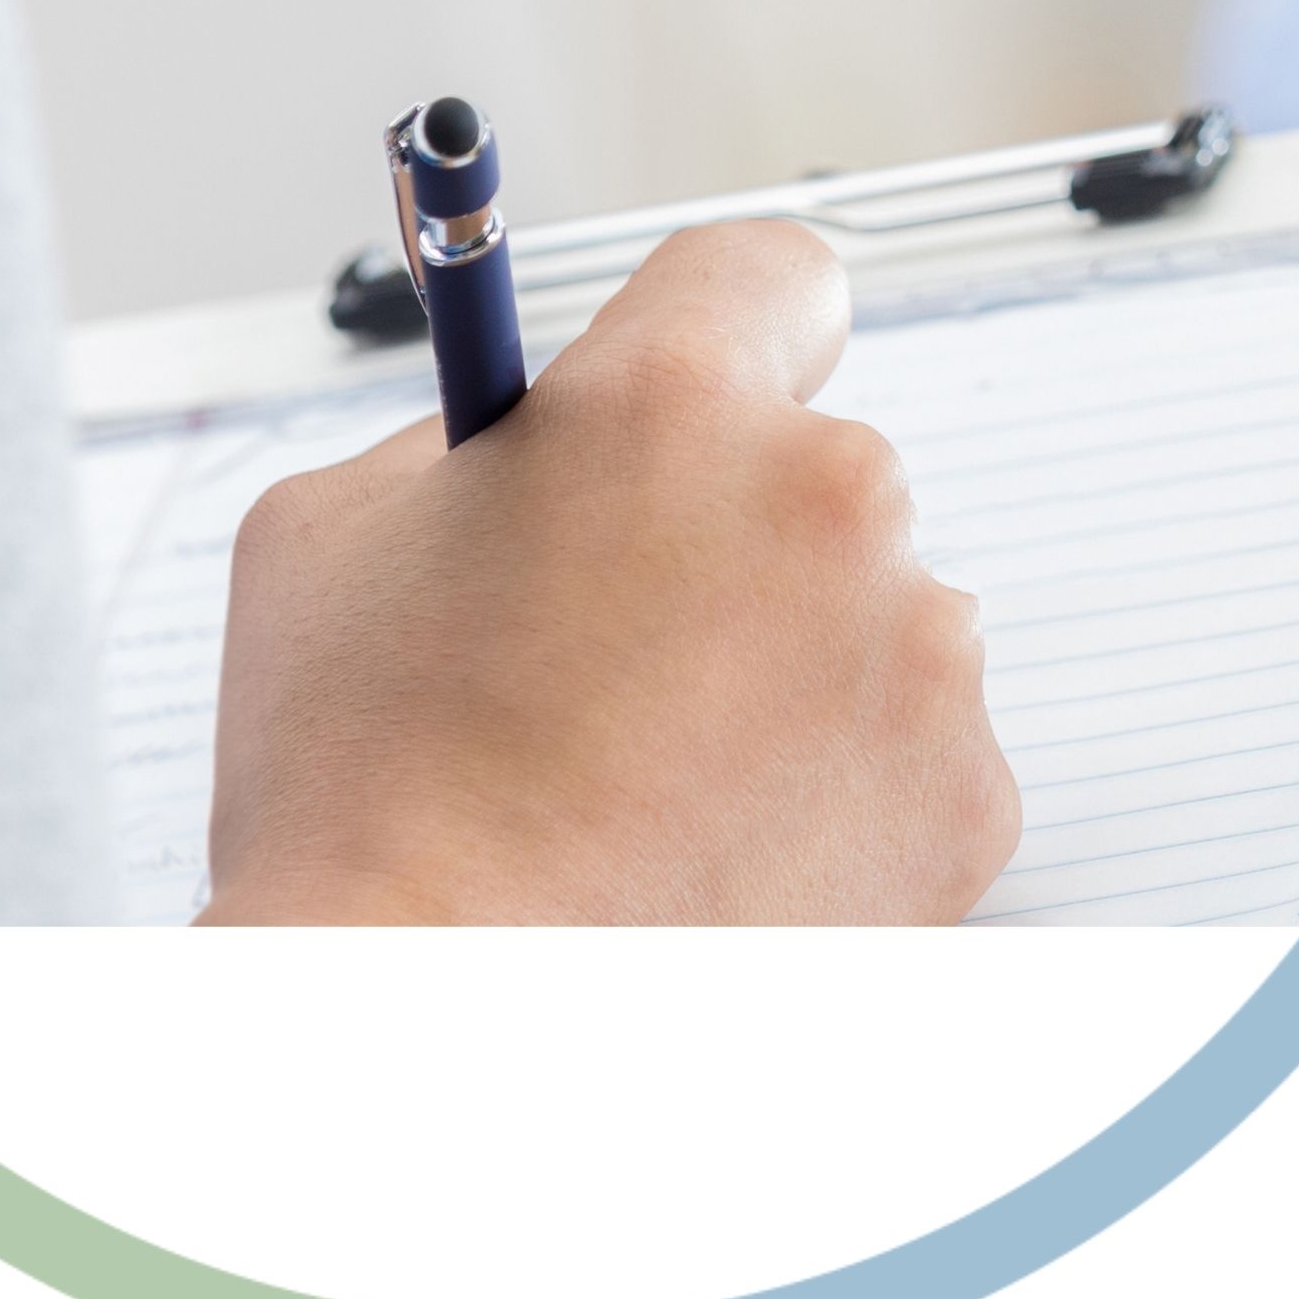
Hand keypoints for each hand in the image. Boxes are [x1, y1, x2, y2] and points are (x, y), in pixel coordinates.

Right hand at [197, 219, 1021, 924]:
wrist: (440, 1027)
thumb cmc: (360, 797)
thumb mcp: (329, 537)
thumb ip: (462, 445)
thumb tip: (540, 443)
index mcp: (669, 405)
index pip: (768, 271)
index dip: (721, 332)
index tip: (701, 394)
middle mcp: (824, 503)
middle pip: (812, 471)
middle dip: (729, 543)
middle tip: (613, 656)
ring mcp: (916, 657)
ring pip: (871, 620)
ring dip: (791, 676)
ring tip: (651, 787)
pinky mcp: (970, 802)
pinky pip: (914, 760)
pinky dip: (839, 801)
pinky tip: (716, 856)